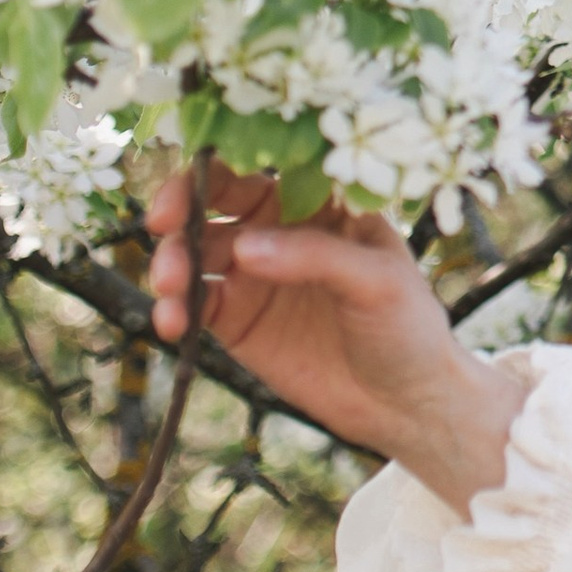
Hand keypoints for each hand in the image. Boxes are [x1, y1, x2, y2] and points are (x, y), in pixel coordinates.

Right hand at [145, 164, 525, 511]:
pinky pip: (193, 305)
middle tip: (162, 227)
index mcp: (322, 202)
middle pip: (215, 201)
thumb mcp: (379, 281)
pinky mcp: (237, 321)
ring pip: (195, 252)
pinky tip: (172, 324)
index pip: (264, 167)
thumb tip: (245, 247)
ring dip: (171, 262)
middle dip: (181, 208)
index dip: (220, 166)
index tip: (193, 183)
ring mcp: (255, 274)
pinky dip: (174, 309)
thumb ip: (316, 257)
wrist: (406, 404)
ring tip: (171, 290)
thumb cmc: (408, 327)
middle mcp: (282, 229)